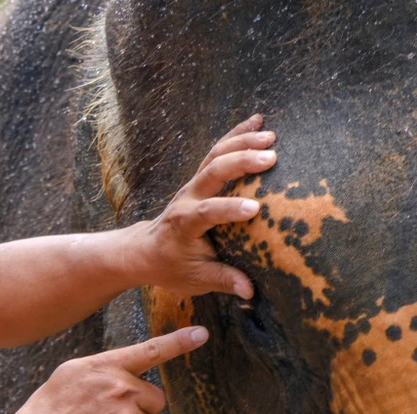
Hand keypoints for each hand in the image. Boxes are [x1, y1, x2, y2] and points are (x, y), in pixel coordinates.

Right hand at [0, 326, 208, 413]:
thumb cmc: (50, 408)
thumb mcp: (72, 373)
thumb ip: (103, 370)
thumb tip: (125, 376)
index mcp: (107, 366)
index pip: (150, 351)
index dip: (178, 342)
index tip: (201, 333)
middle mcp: (120, 388)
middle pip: (156, 400)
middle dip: (141, 411)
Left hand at [129, 114, 276, 298]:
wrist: (145, 250)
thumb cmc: (170, 267)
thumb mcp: (194, 280)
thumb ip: (222, 280)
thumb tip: (249, 289)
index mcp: (184, 224)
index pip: (206, 212)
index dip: (229, 209)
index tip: (256, 208)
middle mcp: (187, 198)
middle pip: (211, 172)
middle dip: (240, 162)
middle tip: (271, 157)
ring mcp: (192, 185)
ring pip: (214, 155)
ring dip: (241, 141)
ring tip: (271, 135)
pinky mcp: (199, 178)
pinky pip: (217, 151)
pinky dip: (236, 134)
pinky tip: (258, 121)